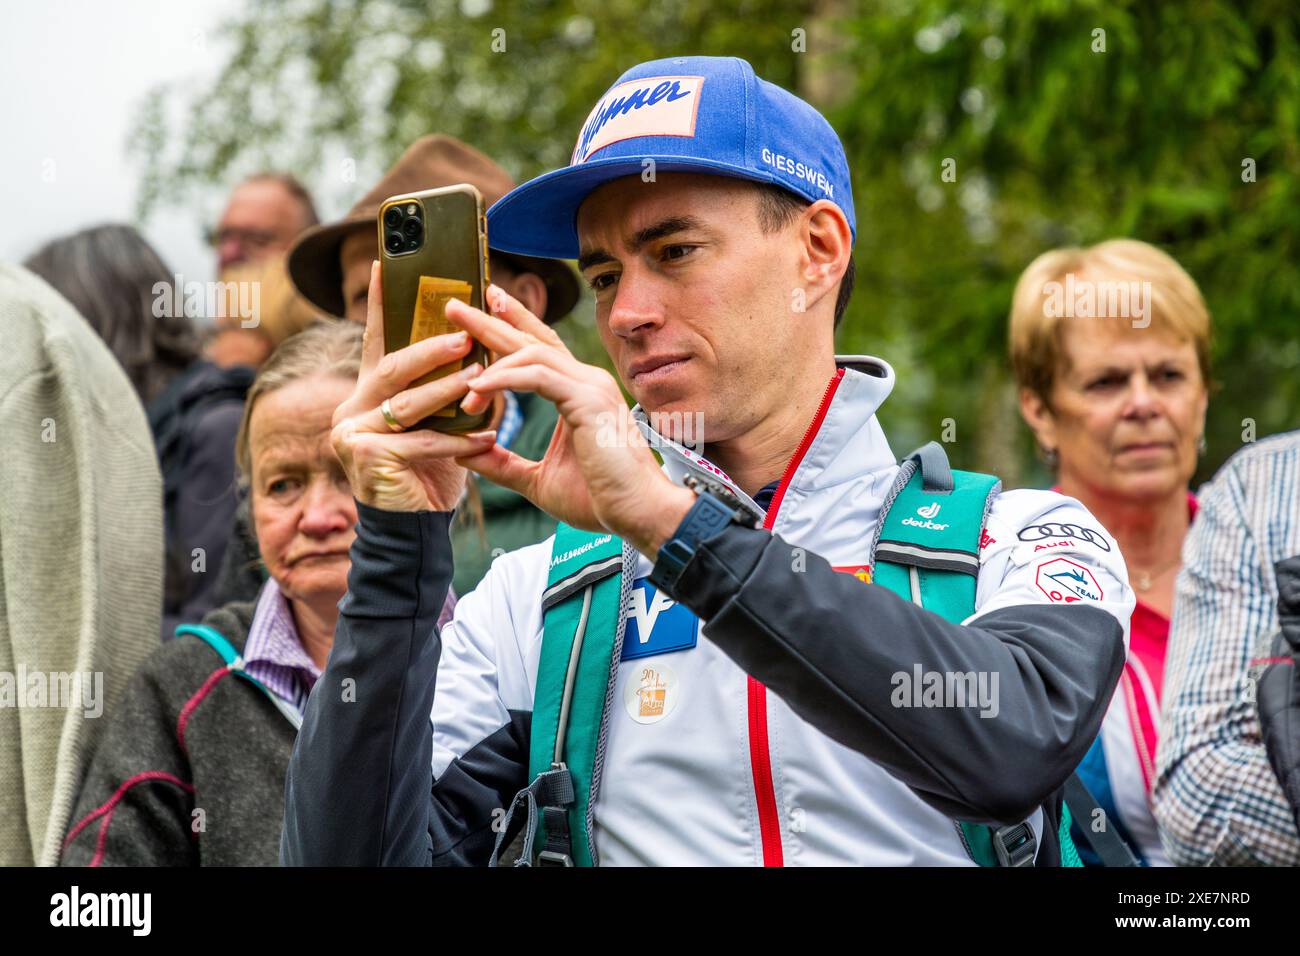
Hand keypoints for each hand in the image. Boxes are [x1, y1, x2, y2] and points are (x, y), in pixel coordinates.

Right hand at [330, 261, 498, 512]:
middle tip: (466, 335)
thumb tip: (471, 341)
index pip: (378, 342)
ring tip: (481, 379)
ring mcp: (350, 434)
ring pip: (408, 403)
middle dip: (432, 350)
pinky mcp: (365, 458)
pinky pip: (419, 441)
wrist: (415, 531)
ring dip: (448, 391)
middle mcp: (349, 408)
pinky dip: (456, 440)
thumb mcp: (437, 423)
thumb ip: (441, 388)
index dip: (382, 304)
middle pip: (393, 367)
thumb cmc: (431, 474)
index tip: (387, 263)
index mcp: (365, 394)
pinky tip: (486, 440)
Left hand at [445, 285, 693, 556]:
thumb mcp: (539, 481)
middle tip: (453, 307)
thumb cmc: (599, 499)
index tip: (481, 312)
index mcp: (578, 393)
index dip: (511, 327)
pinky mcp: (589, 400)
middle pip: (533, 339)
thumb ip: (503, 465)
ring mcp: (590, 387)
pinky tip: (479, 390)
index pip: (540, 349)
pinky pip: (539, 376)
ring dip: (492, 357)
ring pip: (533, 352)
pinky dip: (505, 379)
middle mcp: (586, 381)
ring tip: (462, 378)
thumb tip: (465, 455)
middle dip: (492, 321)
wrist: (639, 513)